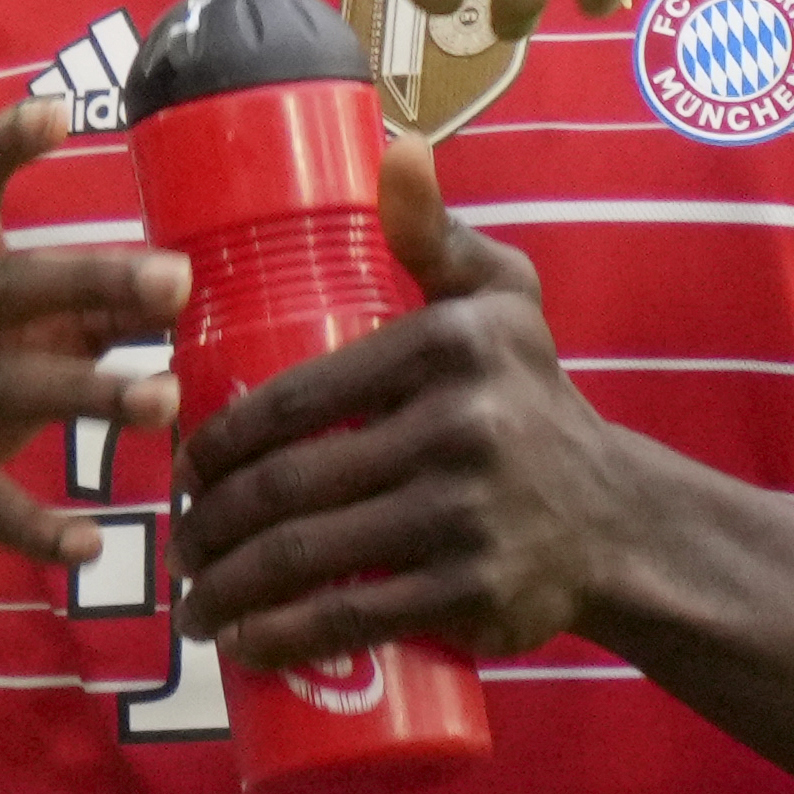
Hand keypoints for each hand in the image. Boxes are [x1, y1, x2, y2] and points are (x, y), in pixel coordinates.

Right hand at [0, 101, 185, 570]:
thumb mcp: (3, 331)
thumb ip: (86, 307)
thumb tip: (185, 283)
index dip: (5, 147)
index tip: (59, 110)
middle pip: (5, 288)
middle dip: (93, 280)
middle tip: (177, 281)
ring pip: (4, 389)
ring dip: (91, 395)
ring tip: (168, 400)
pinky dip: (38, 528)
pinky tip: (93, 544)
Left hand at [171, 137, 628, 664]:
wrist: (613, 519)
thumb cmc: (529, 398)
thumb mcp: (501, 298)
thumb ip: (435, 231)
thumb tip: (391, 149)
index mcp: (445, 346)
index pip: (292, 396)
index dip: (217, 440)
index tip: (182, 466)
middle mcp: (457, 427)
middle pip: (288, 482)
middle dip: (209, 521)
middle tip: (179, 538)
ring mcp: (463, 515)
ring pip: (306, 554)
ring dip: (226, 585)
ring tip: (192, 597)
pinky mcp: (470, 593)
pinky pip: (353, 617)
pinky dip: (280, 637)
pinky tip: (238, 644)